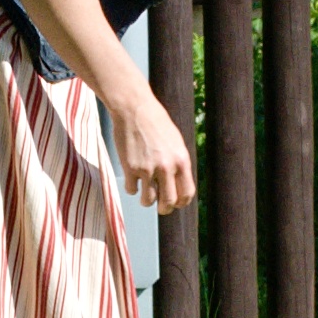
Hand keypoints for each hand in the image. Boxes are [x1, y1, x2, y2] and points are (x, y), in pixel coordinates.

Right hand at [110, 92, 195, 213]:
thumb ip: (177, 162)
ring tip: (144, 196)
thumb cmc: (155, 122)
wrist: (134, 109)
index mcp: (182, 160)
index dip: (181, 202)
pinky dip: (132, 188)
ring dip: (146, 201)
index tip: (175, 203)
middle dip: (165, 208)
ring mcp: (148, 169)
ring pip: (148, 200)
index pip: (187, 193)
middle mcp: (167, 167)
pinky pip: (132, 190)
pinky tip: (131, 179)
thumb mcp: (175, 142)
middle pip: (169, 202)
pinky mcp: (130, 168)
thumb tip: (178, 184)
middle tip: (160, 207)